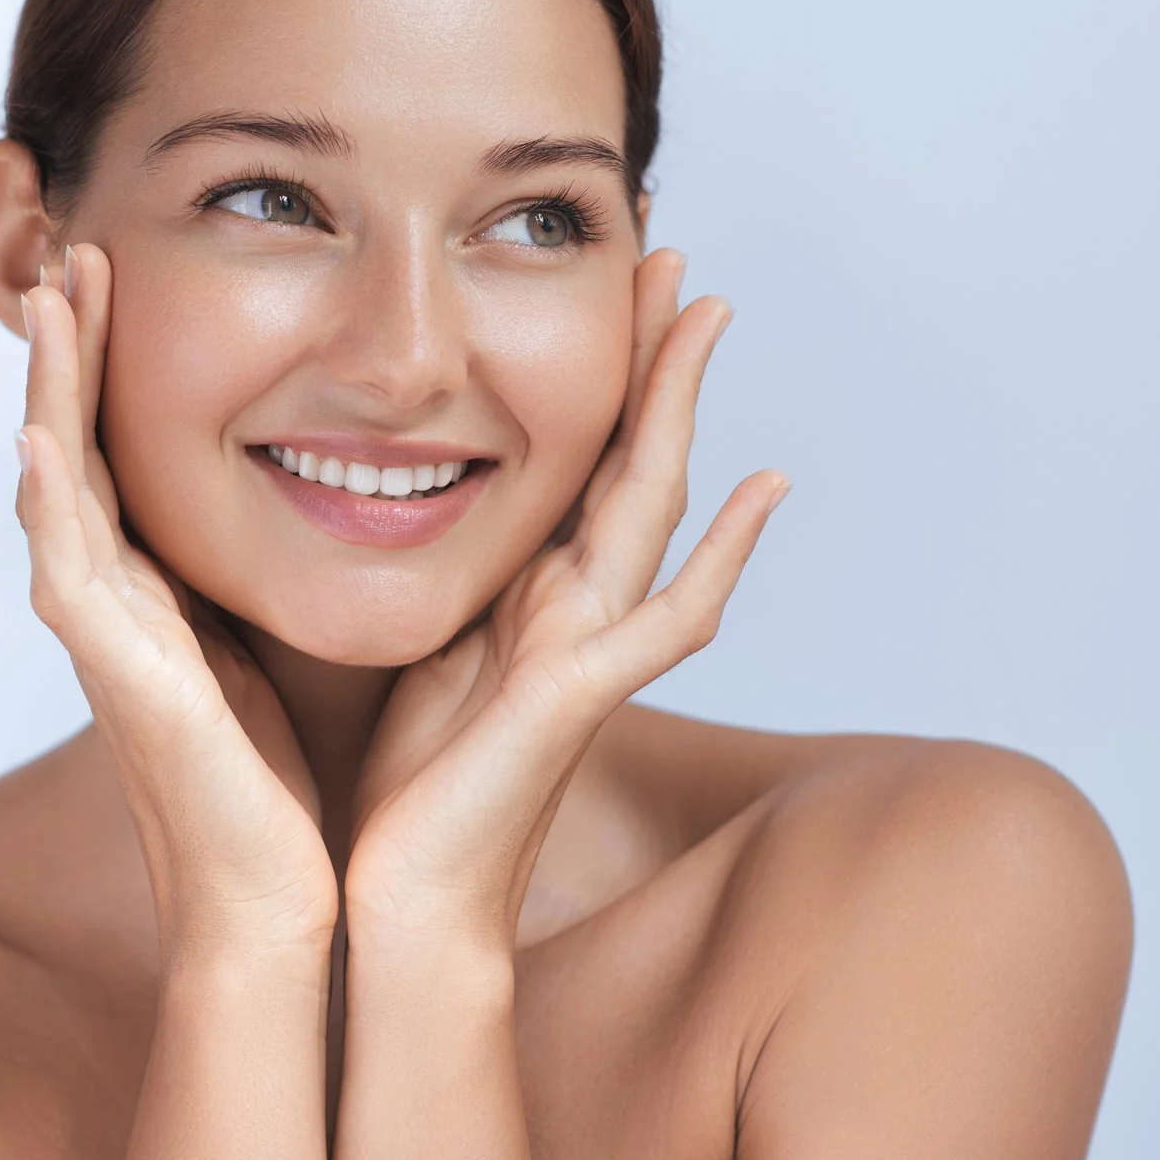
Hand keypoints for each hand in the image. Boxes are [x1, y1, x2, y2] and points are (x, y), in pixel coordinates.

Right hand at [17, 244, 338, 955]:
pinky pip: (69, 574)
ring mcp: (101, 638)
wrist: (272, 900)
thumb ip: (250, 567)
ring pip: (56, 486)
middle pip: (72, 443)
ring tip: (50, 296)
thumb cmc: (273, 783)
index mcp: (148, 588)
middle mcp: (110, 601)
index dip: (109, 359)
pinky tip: (38, 436)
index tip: (121, 269)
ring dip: (50, 390)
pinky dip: (50, 503)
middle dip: (70, 346)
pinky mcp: (117, 680)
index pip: (116, 446)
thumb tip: (302, 489)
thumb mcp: (267, 638)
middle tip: (73, 248)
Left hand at [343, 249, 787, 948]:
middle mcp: (572, 613)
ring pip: (653, 506)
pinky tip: (763, 487)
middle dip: (651, 356)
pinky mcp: (578, 698)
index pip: (575, 462)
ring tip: (708, 310)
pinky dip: (723, 553)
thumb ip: (440, 581)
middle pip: (628, 459)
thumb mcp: (413, 648)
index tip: (604, 283)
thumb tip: (397, 500)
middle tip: (673, 255)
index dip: (596, 375)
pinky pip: (668, 616)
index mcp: (529, 596)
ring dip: (681, 407)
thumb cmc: (406, 793)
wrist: (404, 905)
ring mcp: (588, 652)